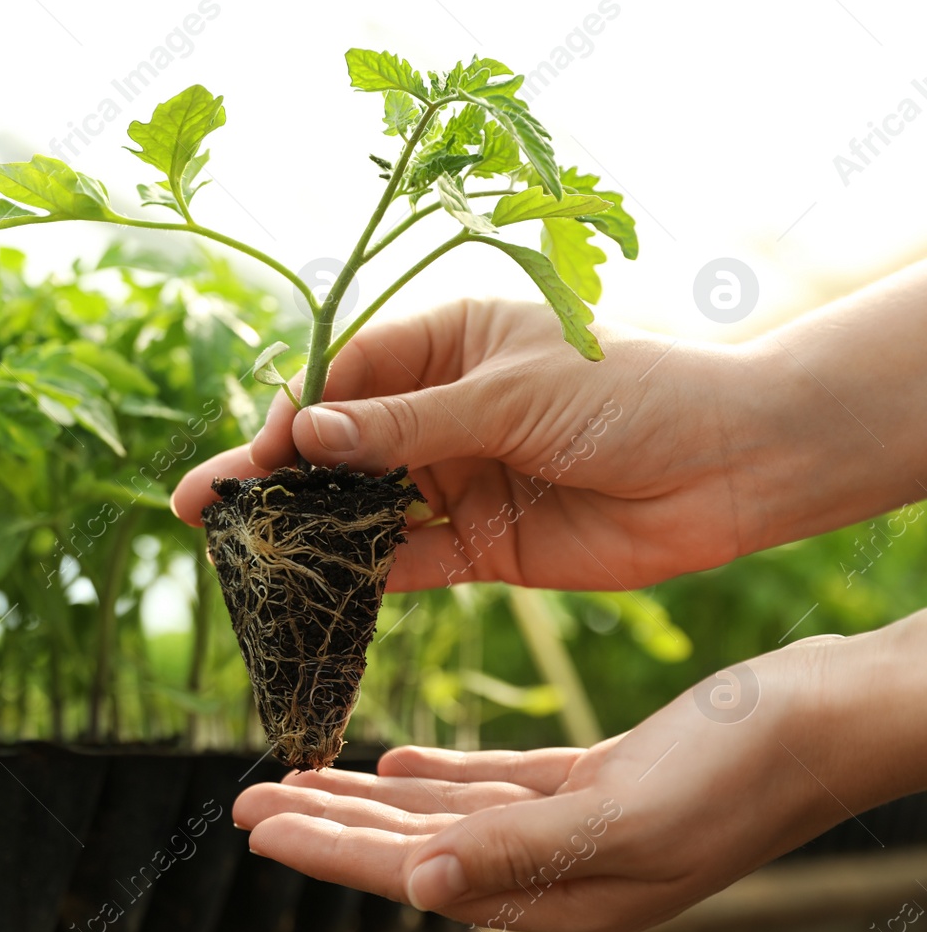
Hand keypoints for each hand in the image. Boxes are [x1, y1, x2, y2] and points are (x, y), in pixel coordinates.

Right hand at [172, 297, 767, 590]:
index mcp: (450, 343)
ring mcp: (459, 479)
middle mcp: (445, 411)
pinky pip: (407, 560)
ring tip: (240, 553)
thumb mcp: (508, 394)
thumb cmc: (629, 395)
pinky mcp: (482, 544)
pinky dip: (362, 575)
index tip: (254, 455)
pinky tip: (312, 588)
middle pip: (340, 445)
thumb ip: (405, 426)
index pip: (346, 376)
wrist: (730, 468)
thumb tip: (305, 436)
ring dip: (307, 529)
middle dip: (274, 475)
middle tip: (201, 508)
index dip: (293, 415)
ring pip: (363, 506)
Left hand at [232, 620, 926, 931]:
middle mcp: (560, 874)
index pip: (412, 875)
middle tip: (248, 798)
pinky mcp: (595, 784)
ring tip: (299, 778)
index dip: (328, 852)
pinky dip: (439, 777)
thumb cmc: (743, 767)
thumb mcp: (630, 814)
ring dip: (368, 798)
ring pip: (444, 817)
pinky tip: (393, 762)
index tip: (254, 824)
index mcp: (561, 895)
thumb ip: (523, 852)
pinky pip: (493, 788)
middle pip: (413, 851)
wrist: (830, 717)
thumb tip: (420, 885)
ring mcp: (577, 830)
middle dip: (328, 825)